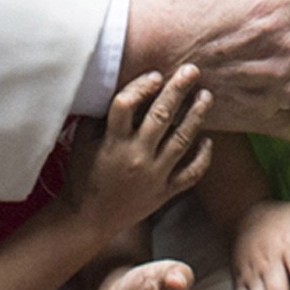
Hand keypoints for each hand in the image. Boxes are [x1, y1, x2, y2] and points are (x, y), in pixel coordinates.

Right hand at [61, 67, 214, 239]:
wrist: (88, 219)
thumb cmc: (82, 175)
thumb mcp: (82, 143)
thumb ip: (98, 117)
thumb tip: (121, 87)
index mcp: (112, 142)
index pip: (126, 105)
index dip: (141, 86)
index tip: (156, 75)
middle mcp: (136, 156)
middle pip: (161, 116)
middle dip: (178, 90)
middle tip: (192, 70)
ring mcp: (154, 175)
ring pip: (182, 139)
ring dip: (197, 115)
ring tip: (206, 95)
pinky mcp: (165, 192)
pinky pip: (191, 172)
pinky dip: (203, 156)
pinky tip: (208, 140)